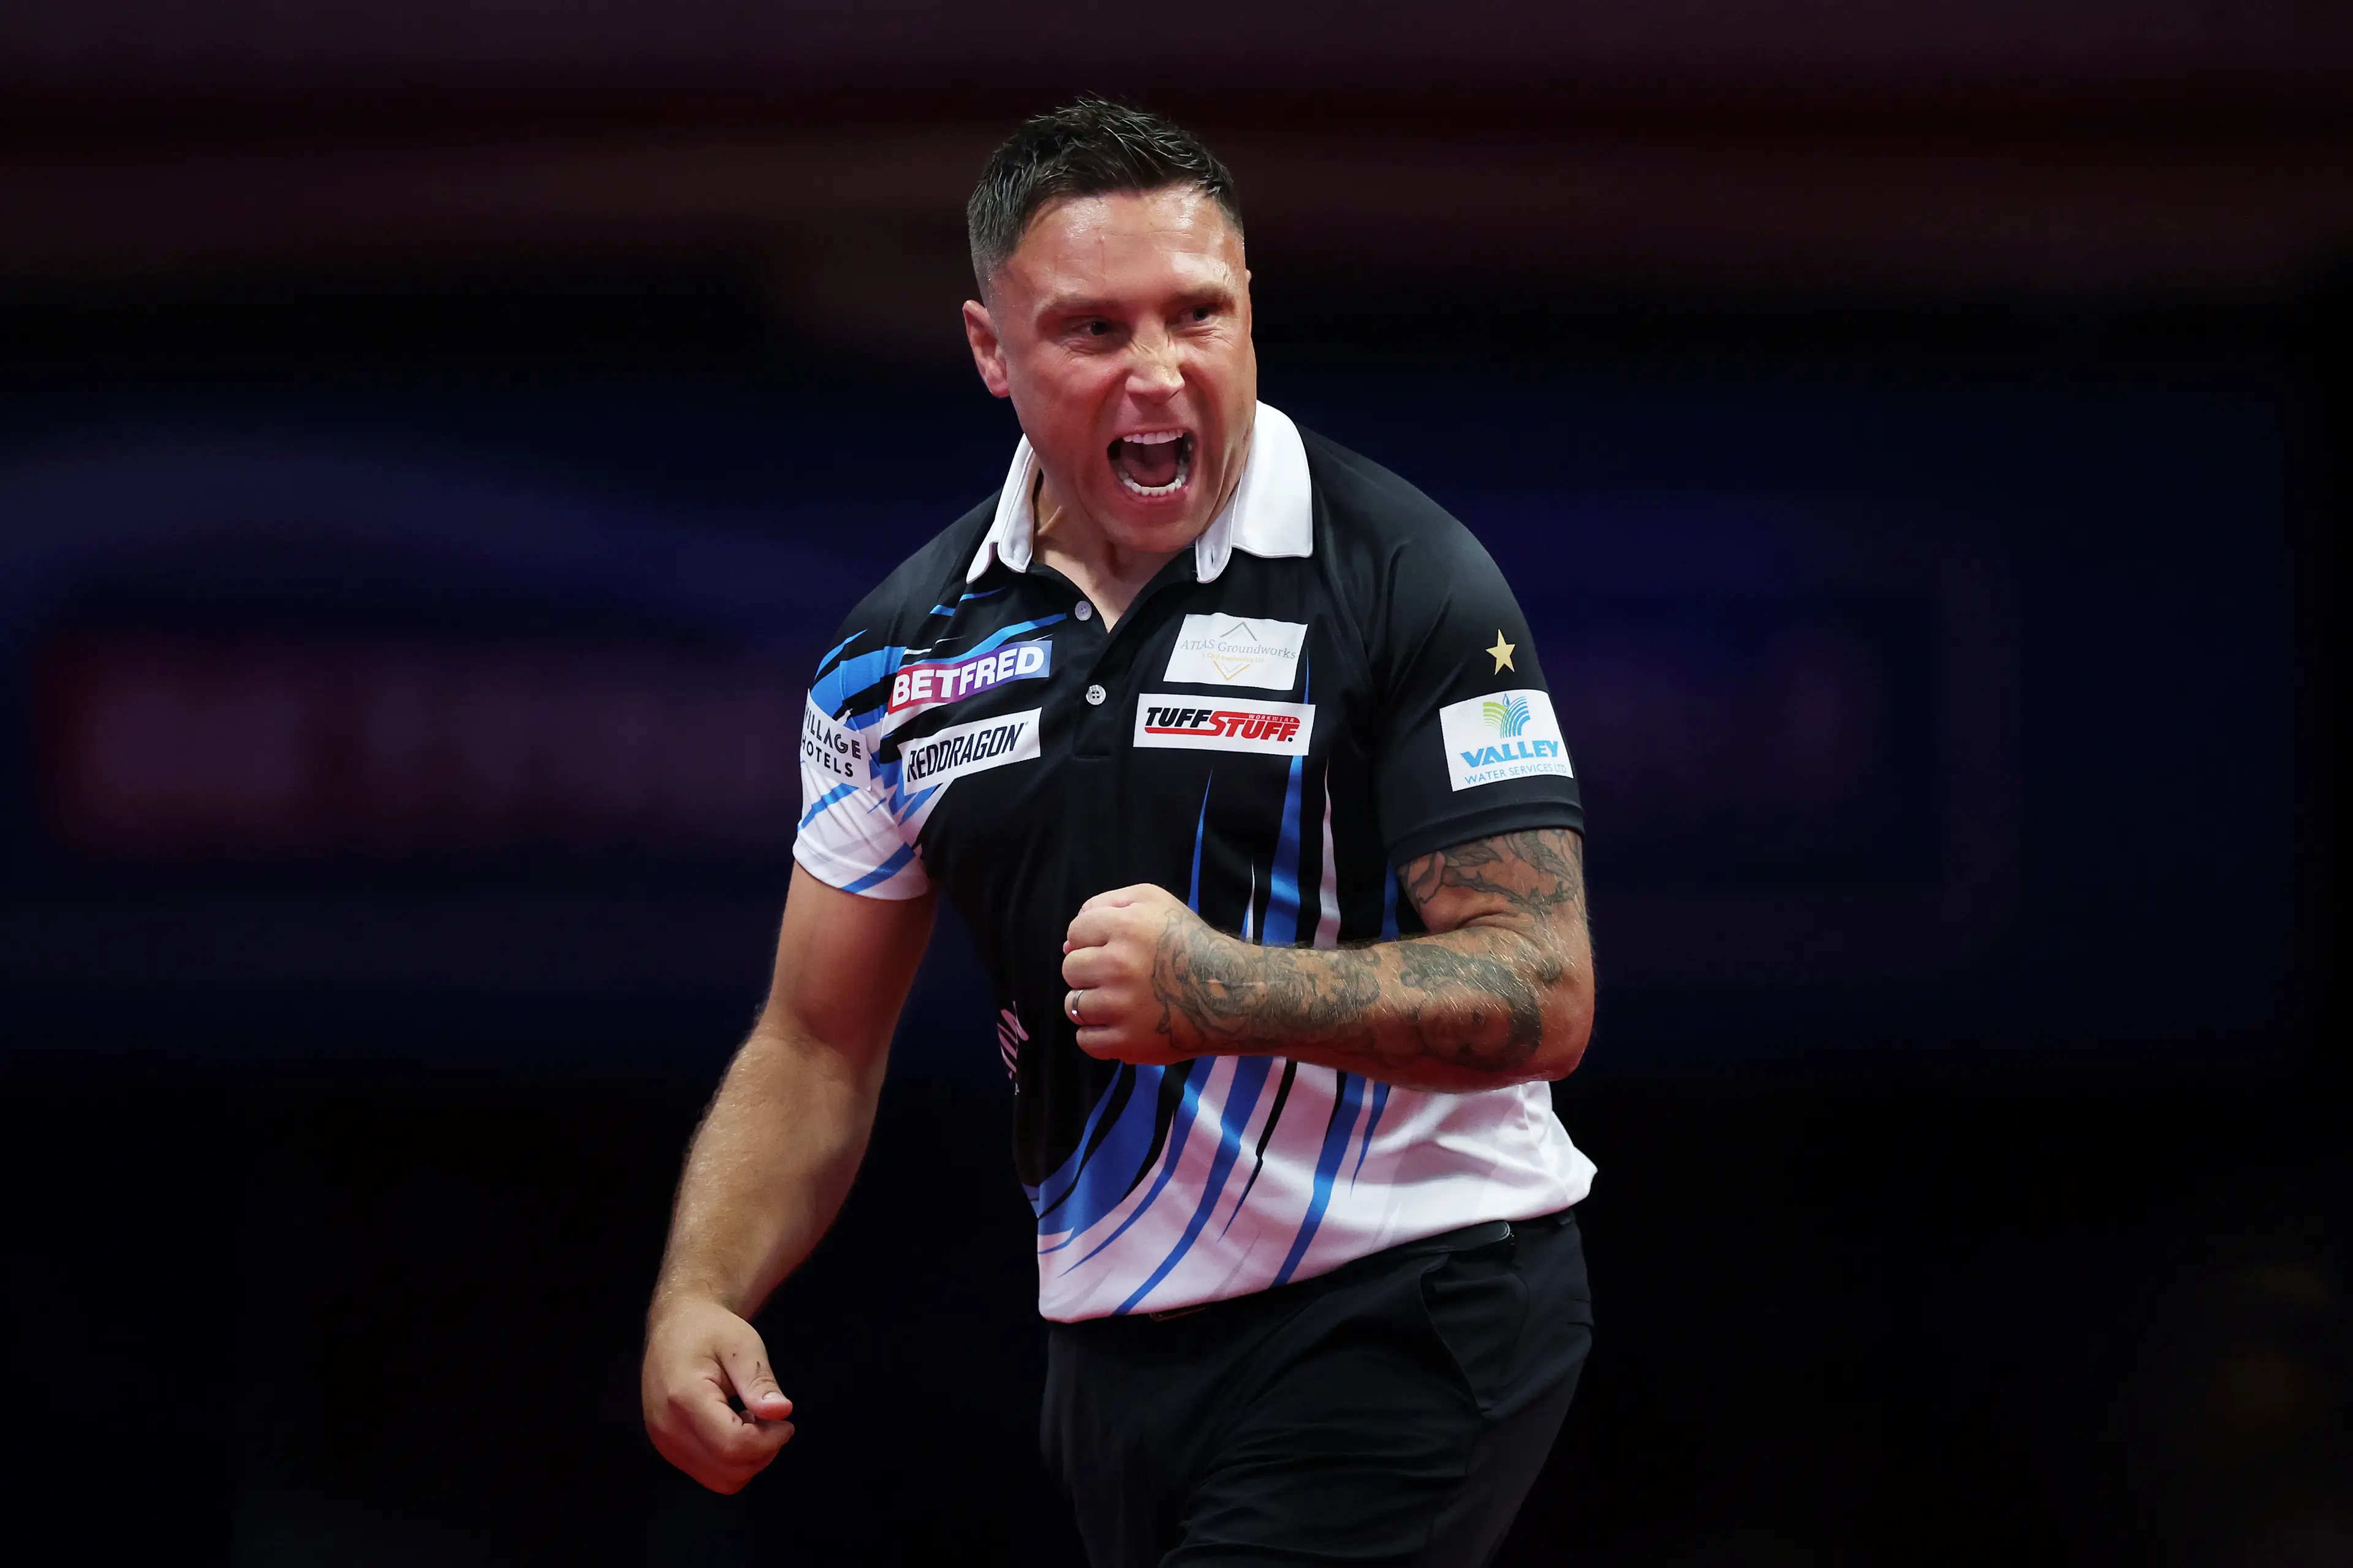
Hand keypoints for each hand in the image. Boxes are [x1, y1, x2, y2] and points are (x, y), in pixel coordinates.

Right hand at [642, 1296, 795, 1493]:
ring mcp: (664, 1442)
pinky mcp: (668, 1448)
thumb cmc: (711, 1330)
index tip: (785, 1421)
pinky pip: (709, 1474)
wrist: (674, 1327)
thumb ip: (759, 1380)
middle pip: (729, 1470)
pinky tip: (736, 1427)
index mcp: (684, 1398)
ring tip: (752, 1420)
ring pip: (720, 1481)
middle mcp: (668, 1428)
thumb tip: (781, 1412)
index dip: (769, 1441)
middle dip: (762, 1452)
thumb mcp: (742, 1344)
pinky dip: (732, 1460)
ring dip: (748, 1460)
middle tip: (772, 1419)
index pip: (734, 1445)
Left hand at [1061, 883, 1221, 1063]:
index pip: (1075, 931)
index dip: (1091, 939)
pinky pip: (1086, 1040)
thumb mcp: (1154, 901)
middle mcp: (1120, 966)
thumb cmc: (1189, 943)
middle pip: (1071, 969)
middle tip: (1118, 976)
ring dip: (1092, 1003)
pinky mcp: (1128, 1042)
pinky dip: (1097, 1034)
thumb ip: (1107, 904)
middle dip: (1089, 971)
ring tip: (1119, 1001)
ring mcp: (1122, 1008)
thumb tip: (1068, 941)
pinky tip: (1119, 1024)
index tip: (1112, 948)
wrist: (1230, 993)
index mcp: (1126, 927)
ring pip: (1074, 1005)